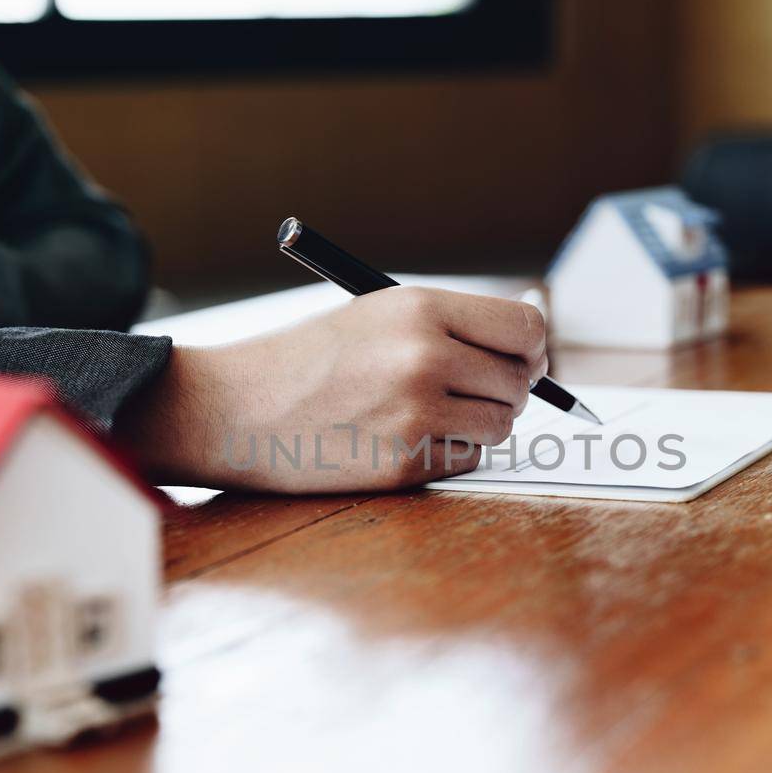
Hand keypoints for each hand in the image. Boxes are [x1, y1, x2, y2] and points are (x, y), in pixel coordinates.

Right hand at [115, 286, 548, 492]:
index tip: (525, 359)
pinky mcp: (405, 463)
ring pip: (501, 424)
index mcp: (421, 309)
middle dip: (506, 389)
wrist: (238, 407)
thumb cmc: (310, 359)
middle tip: (472, 391)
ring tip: (429, 412)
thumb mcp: (379, 315)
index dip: (533, 347)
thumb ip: (452, 326)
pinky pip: (467, 459)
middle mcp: (425, 357)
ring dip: (479, 423)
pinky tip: (404, 437)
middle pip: (519, 380)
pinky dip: (450, 453)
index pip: (525, 328)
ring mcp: (417, 413)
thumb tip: (532, 350)